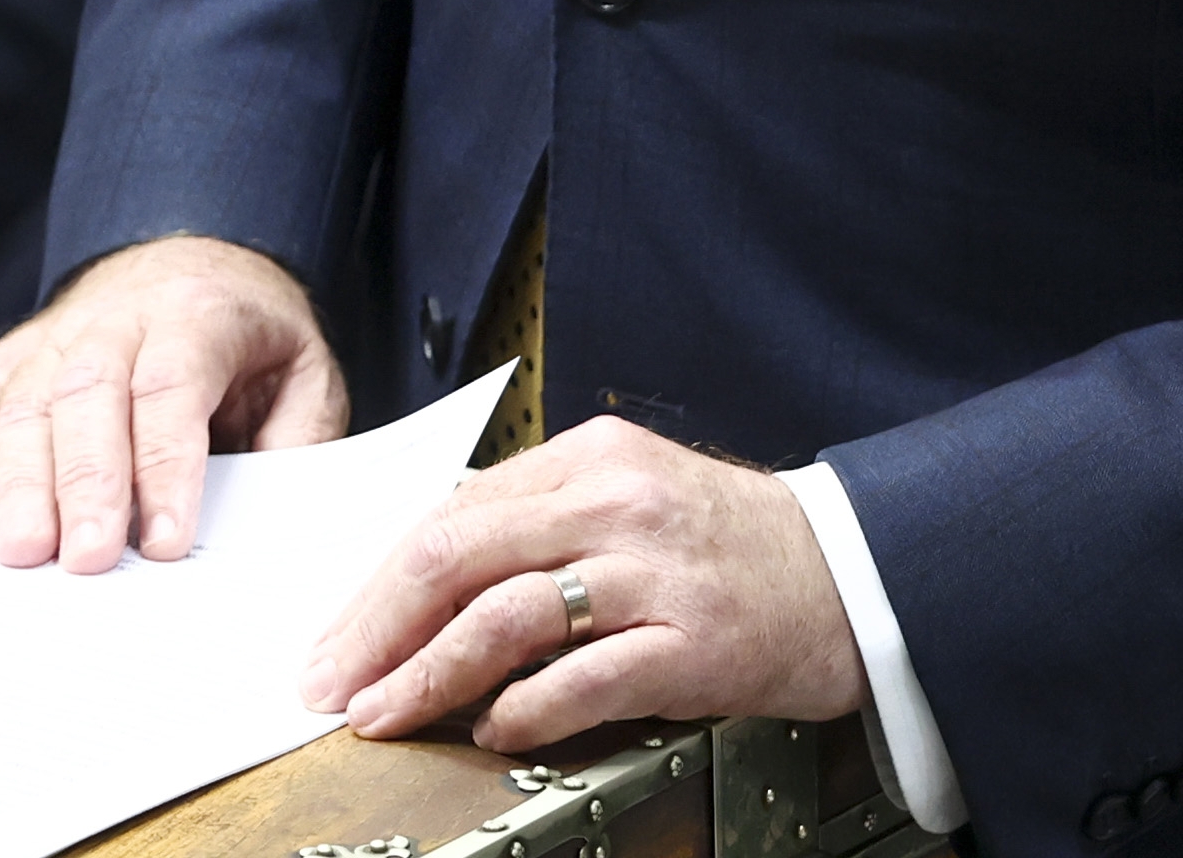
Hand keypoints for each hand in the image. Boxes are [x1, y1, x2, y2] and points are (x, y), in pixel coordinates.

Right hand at [0, 233, 346, 571]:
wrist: (200, 260)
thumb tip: (273, 516)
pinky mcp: (17, 359)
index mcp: (198, 315)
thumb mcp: (305, 372)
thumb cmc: (251, 335)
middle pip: (91, 395)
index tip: (164, 539)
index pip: (173, 387)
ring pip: (28, 401)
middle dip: (88, 481)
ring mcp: (58, 336)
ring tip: (21, 552)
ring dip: (19, 481)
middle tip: (86, 558)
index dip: (165, 465)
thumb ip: (295, 440)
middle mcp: (119, 320)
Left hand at [298, 418, 865, 752]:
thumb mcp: (628, 500)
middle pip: (458, 556)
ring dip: (428, 674)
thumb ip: (536, 525)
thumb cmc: (729, 544)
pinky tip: (494, 726)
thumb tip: (421, 587)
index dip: (377, 584)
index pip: (451, 514)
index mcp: (592, 456)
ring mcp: (655, 570)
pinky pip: (582, 677)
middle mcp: (618, 501)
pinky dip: (524, 708)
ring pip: (506, 616)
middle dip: (377, 630)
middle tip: (332, 684)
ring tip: (386, 713)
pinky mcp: (691, 640)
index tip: (335, 638)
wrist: (850, 572)